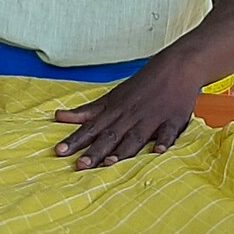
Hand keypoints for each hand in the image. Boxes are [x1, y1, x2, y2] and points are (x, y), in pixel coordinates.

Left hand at [53, 61, 199, 169]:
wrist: (175, 67)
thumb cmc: (140, 86)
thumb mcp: (111, 97)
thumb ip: (87, 111)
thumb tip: (59, 116)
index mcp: (114, 110)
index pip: (90, 128)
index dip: (75, 140)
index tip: (59, 152)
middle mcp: (130, 116)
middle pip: (109, 136)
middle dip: (94, 151)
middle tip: (79, 165)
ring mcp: (151, 118)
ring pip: (134, 137)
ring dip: (122, 150)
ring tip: (110, 163)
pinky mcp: (173, 120)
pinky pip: (168, 132)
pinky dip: (164, 141)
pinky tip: (159, 152)